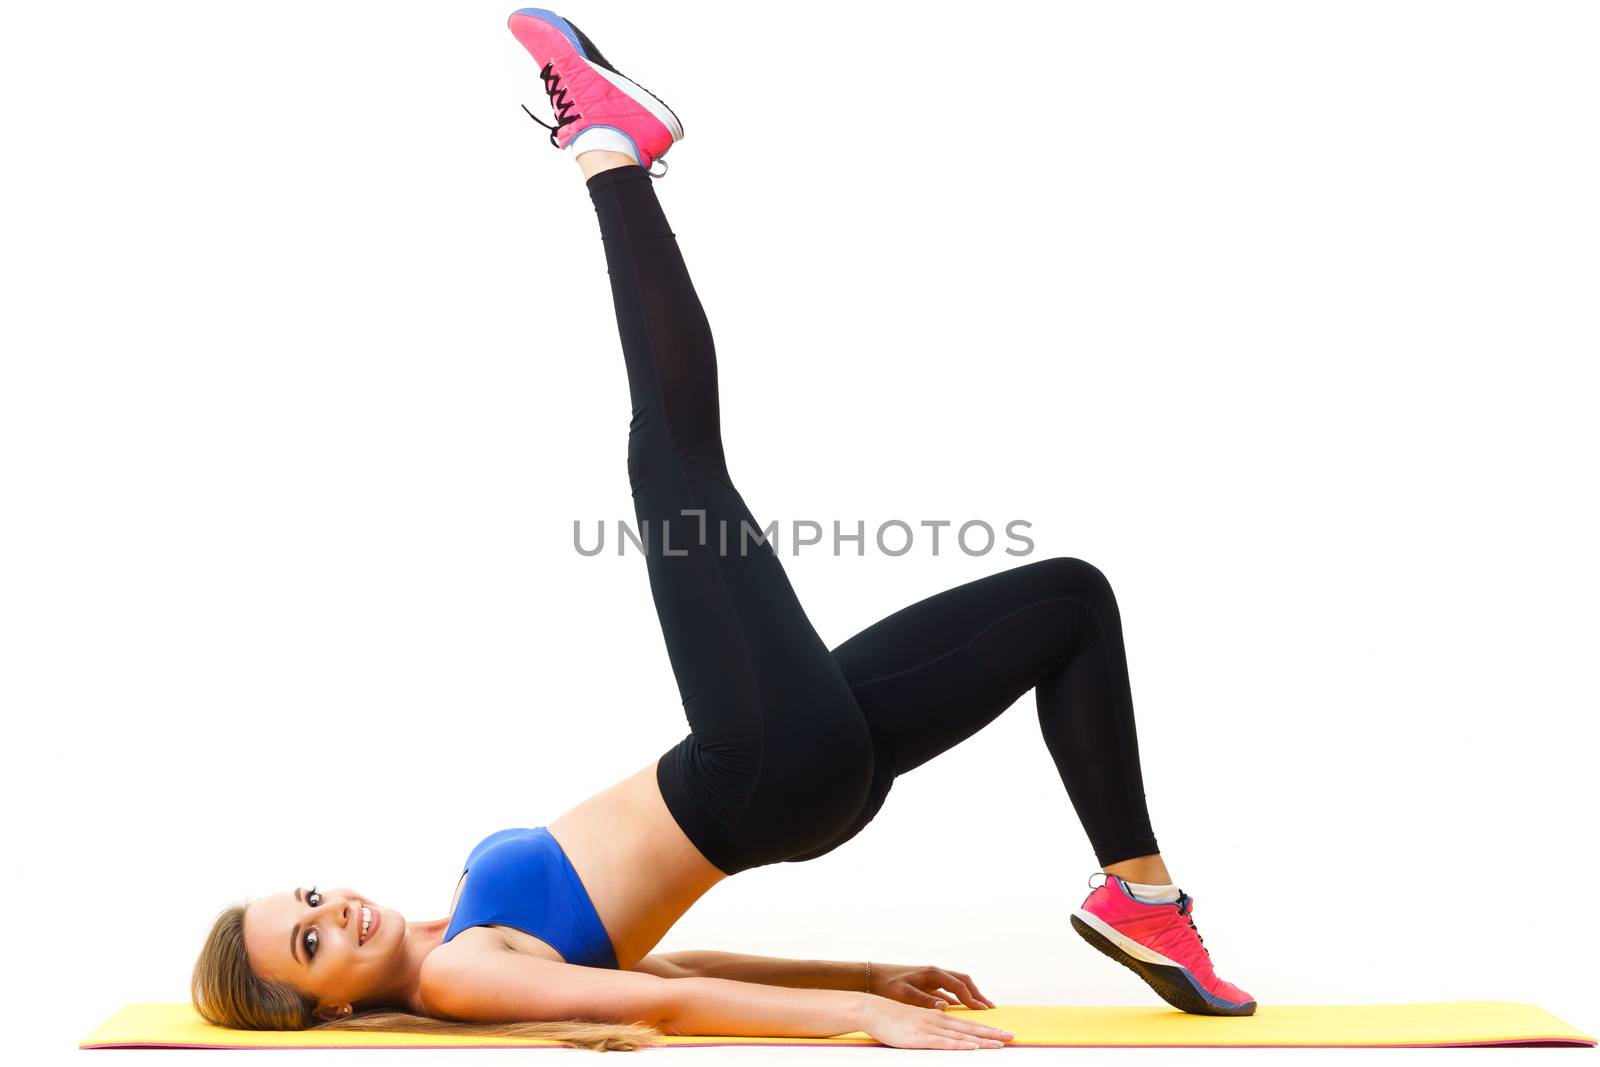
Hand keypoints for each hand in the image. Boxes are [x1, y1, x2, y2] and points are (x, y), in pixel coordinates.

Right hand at [856, 996, 1013, 1050]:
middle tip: (1012, 1038)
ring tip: (1000, 1044)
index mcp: (939, 1017)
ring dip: (982, 1040)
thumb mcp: (918, 1019)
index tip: (1005, 1034)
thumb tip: (946, 1025)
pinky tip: (971, 1047)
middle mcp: (938, 1021)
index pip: (969, 1025)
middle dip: (993, 1034)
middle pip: (971, 1029)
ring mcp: (930, 1029)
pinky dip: (959, 1046)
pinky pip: (943, 1043)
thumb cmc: (893, 1017)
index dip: (988, 1030)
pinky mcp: (919, 1038)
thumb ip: (933, 1022)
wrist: (873, 1010)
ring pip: (961, 1036)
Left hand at [868, 962, 996, 1009]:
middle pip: (963, 981)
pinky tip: (961, 1006)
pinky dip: (958, 997)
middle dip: (977, 993)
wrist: (873, 976)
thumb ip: (924, 1000)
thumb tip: (945, 1006)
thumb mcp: (904, 994)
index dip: (971, 998)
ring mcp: (932, 977)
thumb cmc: (887, 985)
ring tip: (981, 1006)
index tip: (982, 1010)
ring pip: (957, 984)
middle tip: (990, 1007)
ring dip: (969, 994)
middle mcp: (935, 973)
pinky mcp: (927, 983)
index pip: (959, 985)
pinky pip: (948, 989)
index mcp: (932, 973)